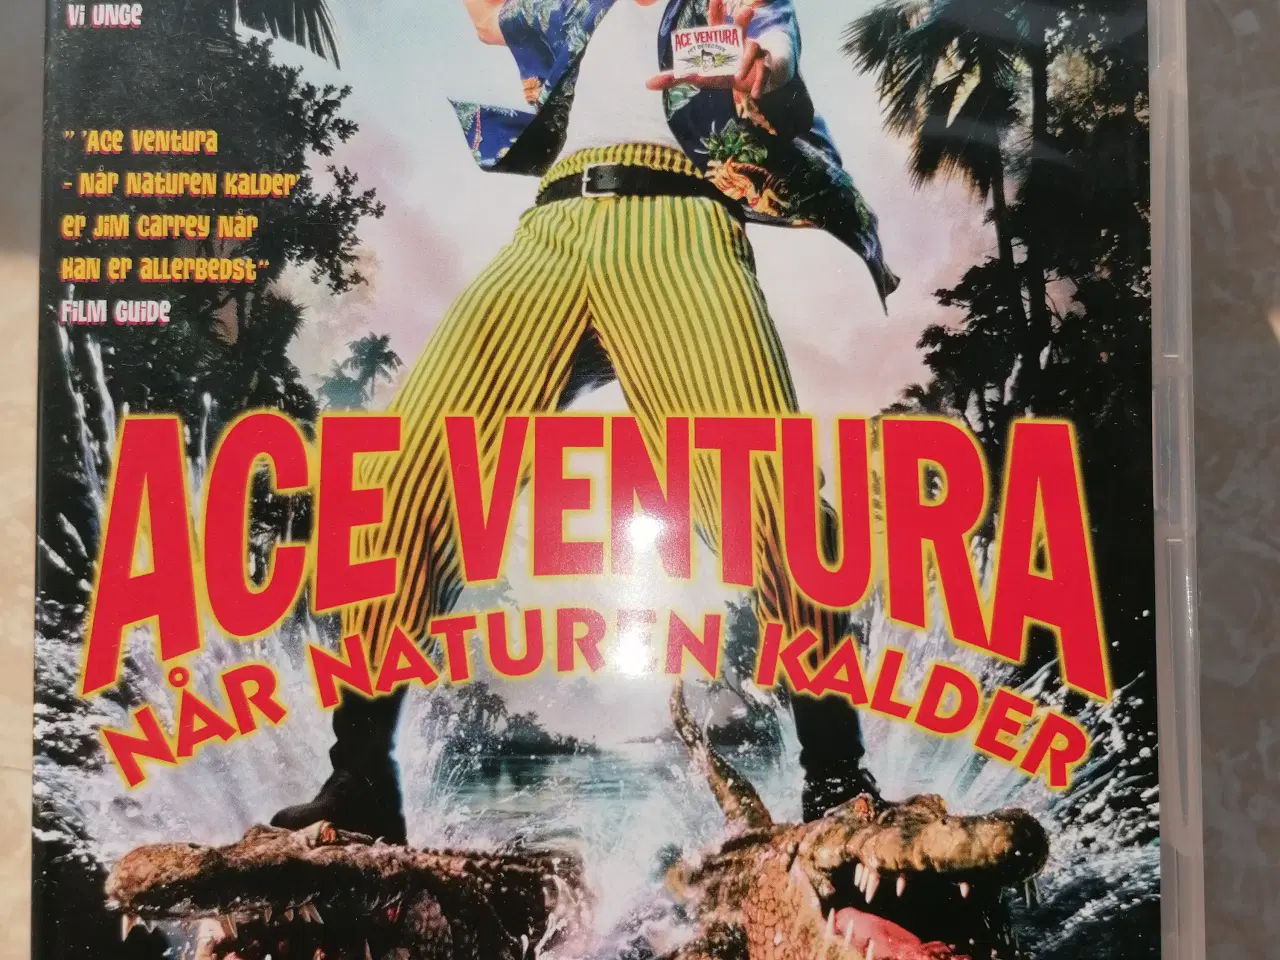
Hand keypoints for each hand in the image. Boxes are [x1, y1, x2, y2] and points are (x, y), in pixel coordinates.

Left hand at [646, 0, 776, 97]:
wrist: (753, 83)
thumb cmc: (724, 74)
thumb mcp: (699, 77)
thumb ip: (675, 78)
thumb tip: (647, 83)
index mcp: (722, 40)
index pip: (717, 22)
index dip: (716, 10)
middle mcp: (740, 41)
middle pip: (741, 26)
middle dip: (742, 19)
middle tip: (745, 11)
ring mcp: (755, 53)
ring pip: (754, 48)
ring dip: (746, 60)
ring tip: (736, 76)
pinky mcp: (766, 68)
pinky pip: (765, 73)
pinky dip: (760, 83)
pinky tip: (755, 94)